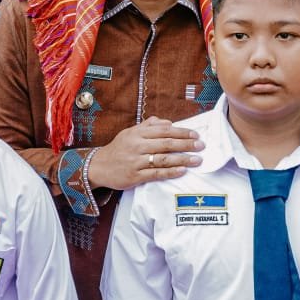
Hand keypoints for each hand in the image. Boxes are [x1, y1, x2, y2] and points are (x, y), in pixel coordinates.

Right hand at [85, 117, 204, 190]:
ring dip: (182, 159)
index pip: (164, 130)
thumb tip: (169, 122)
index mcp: (137, 133)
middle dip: (186, 144)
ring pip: (163, 159)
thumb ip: (149, 125)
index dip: (181, 132)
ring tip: (197, 160)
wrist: (98, 166)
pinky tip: (182, 171)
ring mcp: (136, 161)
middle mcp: (137, 146)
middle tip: (201, 146)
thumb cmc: (118, 149)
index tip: (195, 134)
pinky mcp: (135, 176)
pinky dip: (170, 172)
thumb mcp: (130, 132)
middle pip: (166, 144)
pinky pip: (155, 174)